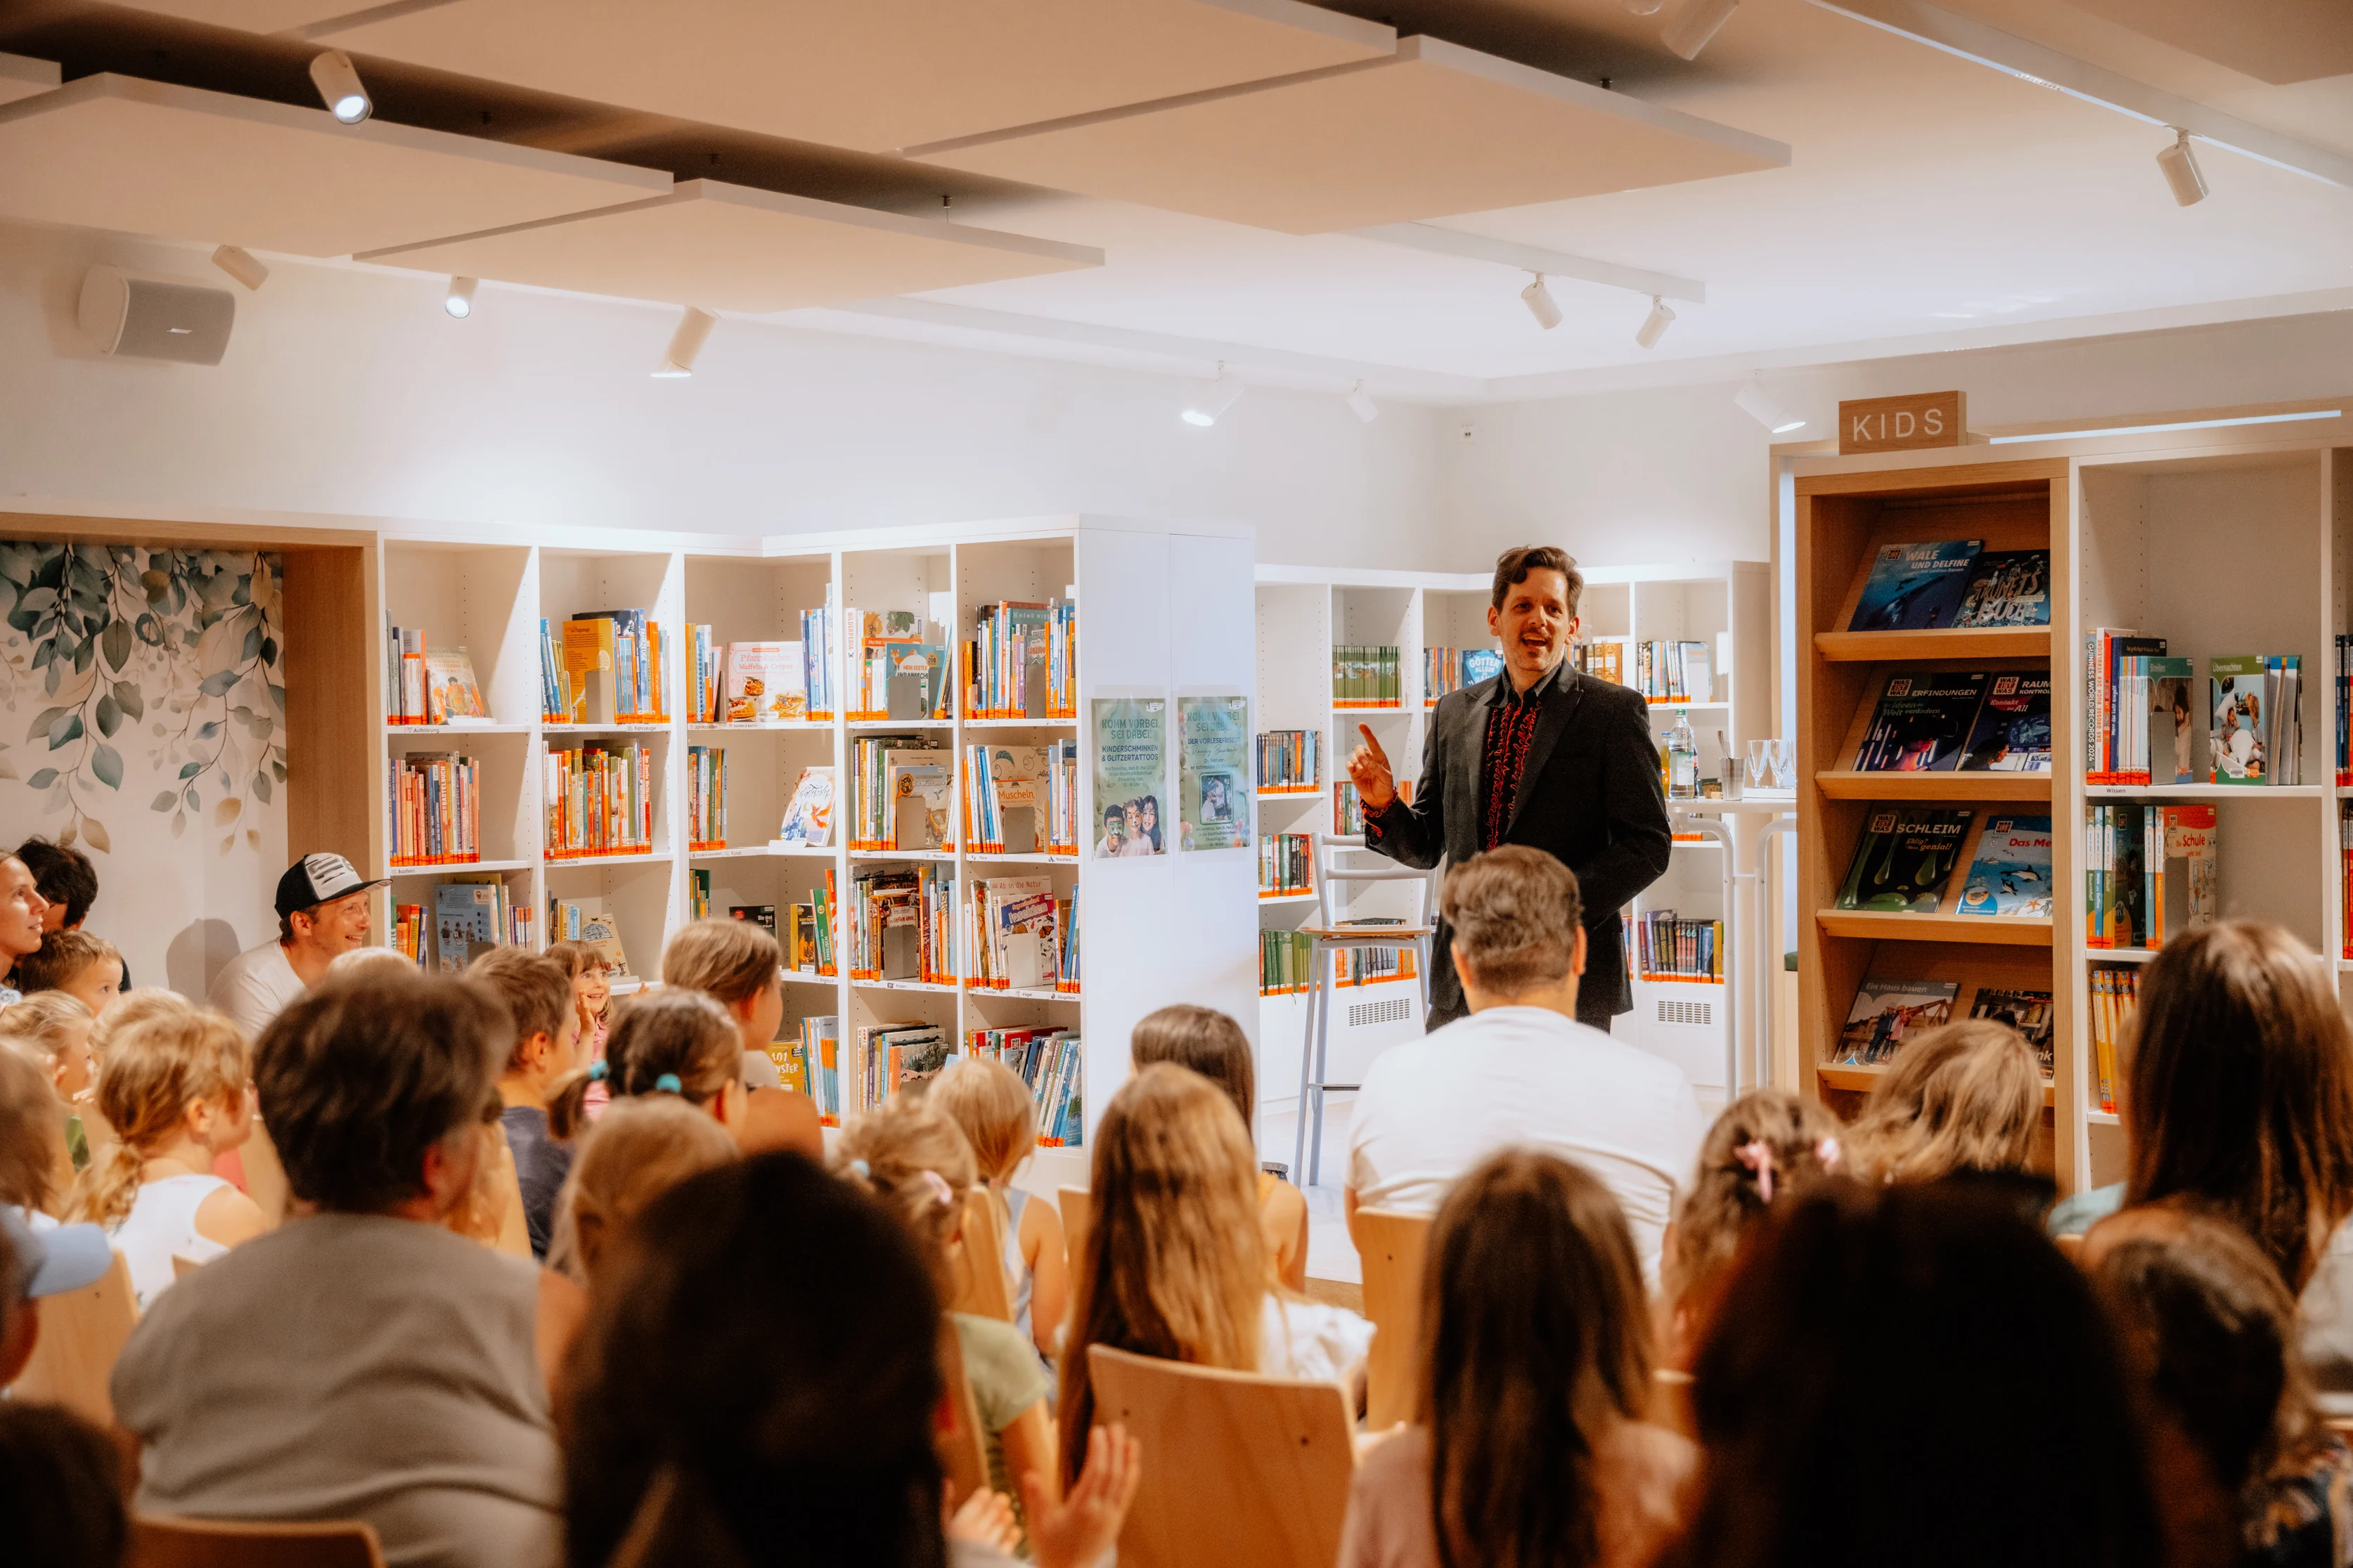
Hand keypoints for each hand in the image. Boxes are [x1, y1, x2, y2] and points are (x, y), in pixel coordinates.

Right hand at [945, 1487, 1020, 1554]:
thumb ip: (943, 1507)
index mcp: (959, 1524)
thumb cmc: (945, 1554)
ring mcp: (988, 1546)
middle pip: (994, 1510)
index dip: (984, 1496)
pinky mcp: (998, 1559)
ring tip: (1007, 1516)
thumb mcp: (938, 1530)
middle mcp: (976, 1533)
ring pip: (1004, 1524)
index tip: (986, 1494)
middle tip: (1002, 1500)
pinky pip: (1010, 1542)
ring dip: (1006, 1517)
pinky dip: (1013, 1535)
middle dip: (999, 1503)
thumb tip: (947, 1483)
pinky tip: (1013, 1532)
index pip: (979, 1500)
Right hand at [1022, 1422, 1141, 1567]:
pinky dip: (1132, 1476)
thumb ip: (1036, 1499)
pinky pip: (1127, 1495)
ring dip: (1127, 1459)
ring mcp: (1111, 1517)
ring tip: (1129, 1438)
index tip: (1097, 1430)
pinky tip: (1133, 1462)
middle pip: (1112, 1474)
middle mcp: (1101, 1512)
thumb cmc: (1051, 1549)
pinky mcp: (1116, 1521)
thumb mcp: (1038, 1525)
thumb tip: (1030, 1474)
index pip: (1096, 1474)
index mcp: (1082, 1510)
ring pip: (1123, 1483)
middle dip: (1114, 1448)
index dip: (1099, 1450)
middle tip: (1114, 1425)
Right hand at [1346, 724, 1395, 813]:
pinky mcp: (1354, 772)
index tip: (1361, 725)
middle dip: (1360, 754)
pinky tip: (1354, 769)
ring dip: (1356, 761)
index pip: (1373, 743)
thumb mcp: (1386, 777)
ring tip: (1361, 769)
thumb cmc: (1385, 785)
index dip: (1367, 733)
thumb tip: (1368, 763)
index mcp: (1379, 757)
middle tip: (1364, 763)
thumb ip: (1378, 769)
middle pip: (1360, 748)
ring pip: (1353, 756)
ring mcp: (1361, 765)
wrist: (1379, 798)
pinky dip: (1350, 765)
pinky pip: (1349, 764)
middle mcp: (1369, 759)